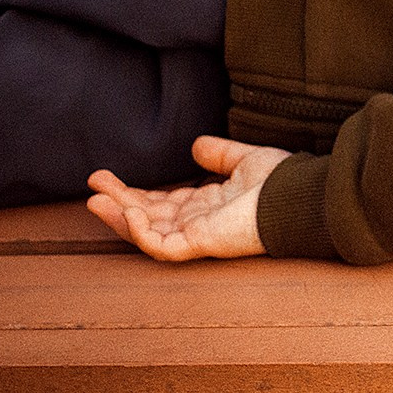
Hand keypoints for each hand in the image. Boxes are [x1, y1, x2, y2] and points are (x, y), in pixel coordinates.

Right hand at [85, 135, 288, 261]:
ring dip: (119, 216)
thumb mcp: (245, 161)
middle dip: (118, 202)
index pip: (163, 203)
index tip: (108, 178)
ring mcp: (198, 236)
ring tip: (94, 199)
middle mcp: (199, 223)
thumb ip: (220, 154)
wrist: (300, 195)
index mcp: (208, 206)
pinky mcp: (201, 244)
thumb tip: (195, 146)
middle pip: (148, 217)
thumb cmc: (283, 182)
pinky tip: (125, 210)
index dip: (135, 192)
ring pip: (148, 233)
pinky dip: (140, 232)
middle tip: (92, 185)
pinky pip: (161, 246)